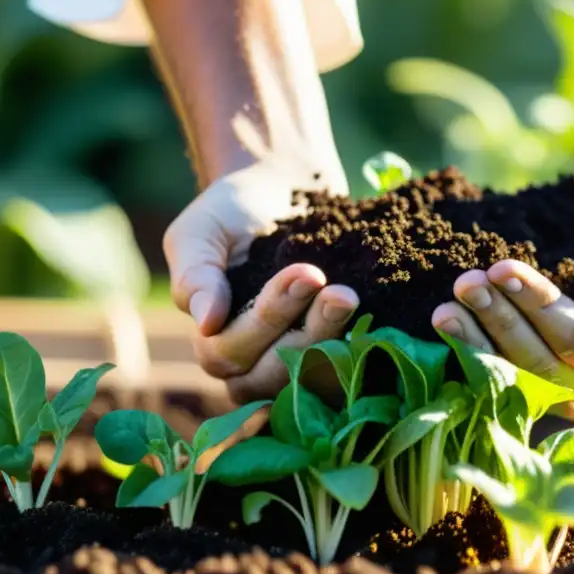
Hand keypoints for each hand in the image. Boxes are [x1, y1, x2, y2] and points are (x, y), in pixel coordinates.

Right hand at [163, 158, 358, 402]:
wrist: (280, 190)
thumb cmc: (231, 212)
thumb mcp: (201, 232)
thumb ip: (195, 275)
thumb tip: (205, 322)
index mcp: (213, 344)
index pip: (230, 353)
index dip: (269, 317)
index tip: (308, 273)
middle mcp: (251, 367)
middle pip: (272, 376)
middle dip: (309, 334)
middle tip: (341, 293)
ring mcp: (295, 369)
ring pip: (312, 383)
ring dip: (336, 345)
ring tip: (353, 301)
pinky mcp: (334, 361)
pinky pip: (347, 377)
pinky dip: (362, 355)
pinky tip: (378, 325)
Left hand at [431, 195, 573, 419]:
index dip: (538, 310)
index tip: (506, 268)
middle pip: (535, 363)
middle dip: (499, 318)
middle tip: (469, 281)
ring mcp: (542, 392)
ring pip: (504, 369)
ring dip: (473, 332)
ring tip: (455, 294)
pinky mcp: (514, 377)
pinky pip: (485, 368)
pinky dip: (464, 342)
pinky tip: (443, 319)